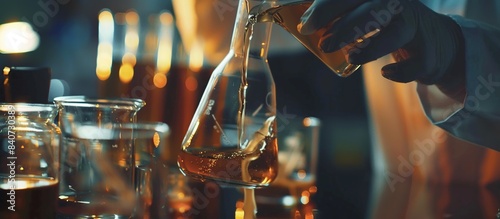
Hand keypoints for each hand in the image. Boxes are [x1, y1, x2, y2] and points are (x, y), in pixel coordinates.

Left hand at [298, 0, 464, 86]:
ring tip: (351, 58)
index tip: (307, 25)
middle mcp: (401, 5)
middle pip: (374, 10)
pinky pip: (418, 62)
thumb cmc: (390, 25)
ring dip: (372, 48)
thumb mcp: (368, 13)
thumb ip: (340, 15)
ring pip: (397, 34)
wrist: (437, 41)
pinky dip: (402, 70)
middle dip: (345, 27)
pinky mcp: (430, 53)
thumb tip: (305, 22)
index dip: (328, 7)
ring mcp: (418, 28)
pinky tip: (386, 73)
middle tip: (324, 45)